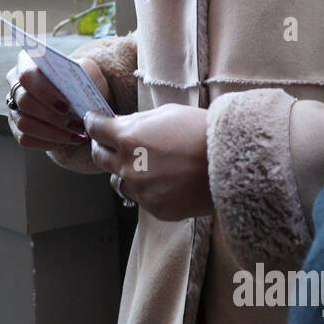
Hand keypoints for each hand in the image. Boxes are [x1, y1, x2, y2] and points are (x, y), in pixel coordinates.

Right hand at [5, 49, 110, 149]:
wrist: (80, 98)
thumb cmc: (80, 82)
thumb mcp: (86, 71)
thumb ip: (82, 74)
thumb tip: (77, 92)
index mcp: (27, 62)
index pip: (27, 75)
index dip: (44, 92)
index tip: (67, 106)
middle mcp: (15, 83)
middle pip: (24, 101)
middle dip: (52, 116)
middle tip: (76, 125)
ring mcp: (14, 106)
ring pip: (24, 123)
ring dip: (53, 132)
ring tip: (76, 135)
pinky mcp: (17, 127)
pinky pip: (26, 139)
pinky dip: (49, 142)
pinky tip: (67, 140)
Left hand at [84, 104, 212, 220]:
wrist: (230, 164)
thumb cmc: (201, 132)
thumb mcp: (166, 114)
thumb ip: (137, 121)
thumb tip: (118, 124)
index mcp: (127, 138)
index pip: (94, 129)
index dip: (93, 123)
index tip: (94, 122)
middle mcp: (128, 166)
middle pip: (98, 157)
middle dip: (103, 147)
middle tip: (112, 143)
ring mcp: (140, 191)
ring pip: (119, 181)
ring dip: (125, 172)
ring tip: (147, 165)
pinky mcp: (155, 209)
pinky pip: (142, 198)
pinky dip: (148, 189)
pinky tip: (167, 180)